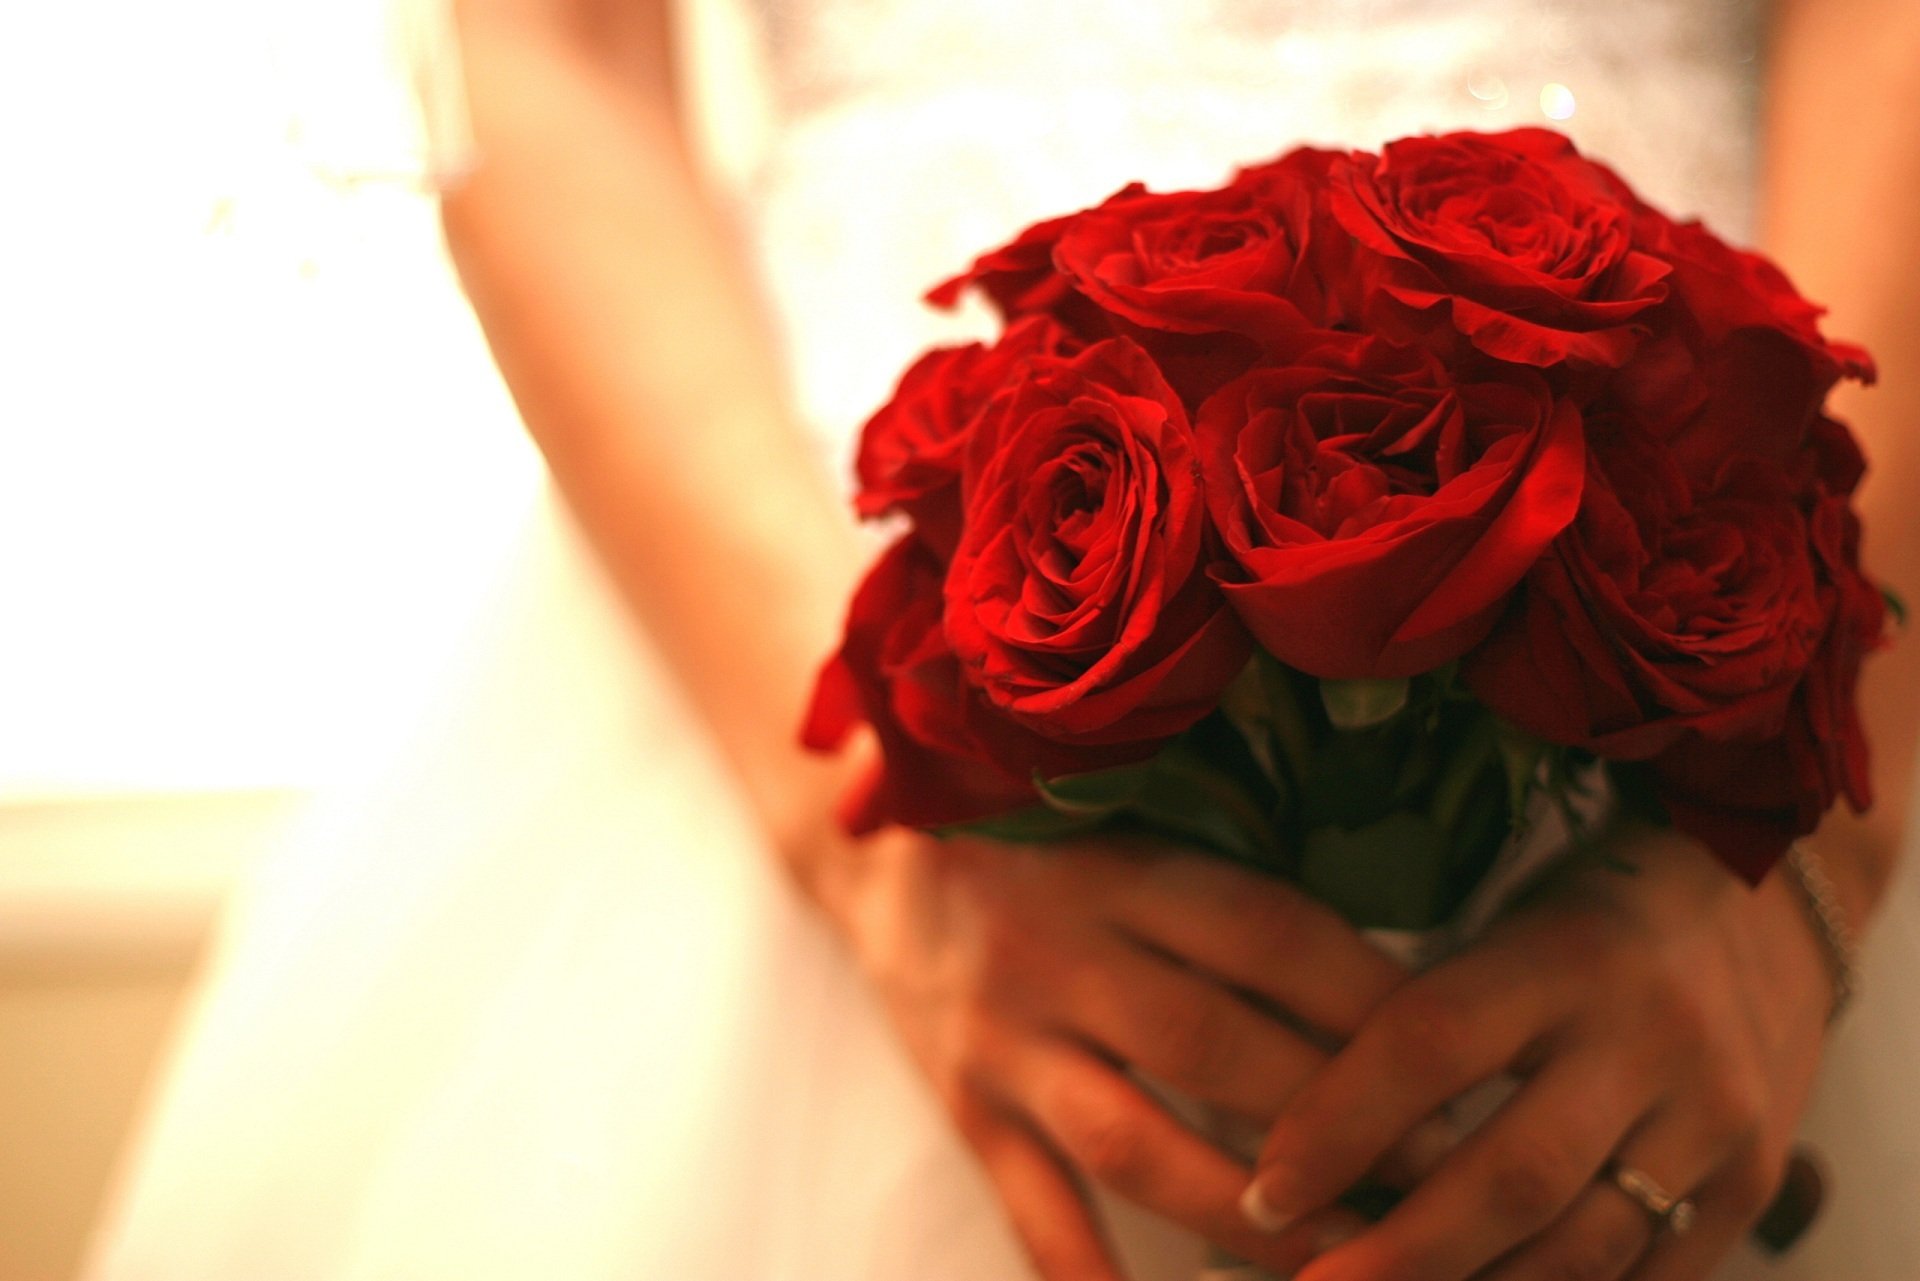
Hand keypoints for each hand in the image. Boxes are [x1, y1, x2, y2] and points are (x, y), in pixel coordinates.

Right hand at [818, 826, 1410, 1279]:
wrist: (871, 859)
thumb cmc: (1035, 839)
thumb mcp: (1124, 823)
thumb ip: (1224, 885)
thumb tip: (1382, 970)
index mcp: (1118, 868)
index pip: (1267, 934)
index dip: (1368, 1000)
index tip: (1461, 1057)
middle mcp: (1059, 953)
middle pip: (1213, 1046)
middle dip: (1335, 1120)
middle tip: (1441, 1174)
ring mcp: (1007, 1041)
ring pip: (1137, 1146)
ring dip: (1248, 1219)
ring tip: (1347, 1264)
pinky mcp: (968, 1110)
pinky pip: (1034, 1214)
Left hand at [1243, 822, 1833, 1280]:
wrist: (1773, 896)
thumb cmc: (1593, 912)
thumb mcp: (1507, 920)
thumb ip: (1425, 1015)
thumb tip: (1293, 1118)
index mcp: (1561, 955)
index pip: (1428, 1044)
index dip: (1337, 1124)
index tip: (1266, 1187)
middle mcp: (1647, 1036)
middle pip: (1511, 1173)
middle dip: (1401, 1252)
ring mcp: (1712, 1117)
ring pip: (1582, 1244)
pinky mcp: (1755, 1181)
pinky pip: (1651, 1275)